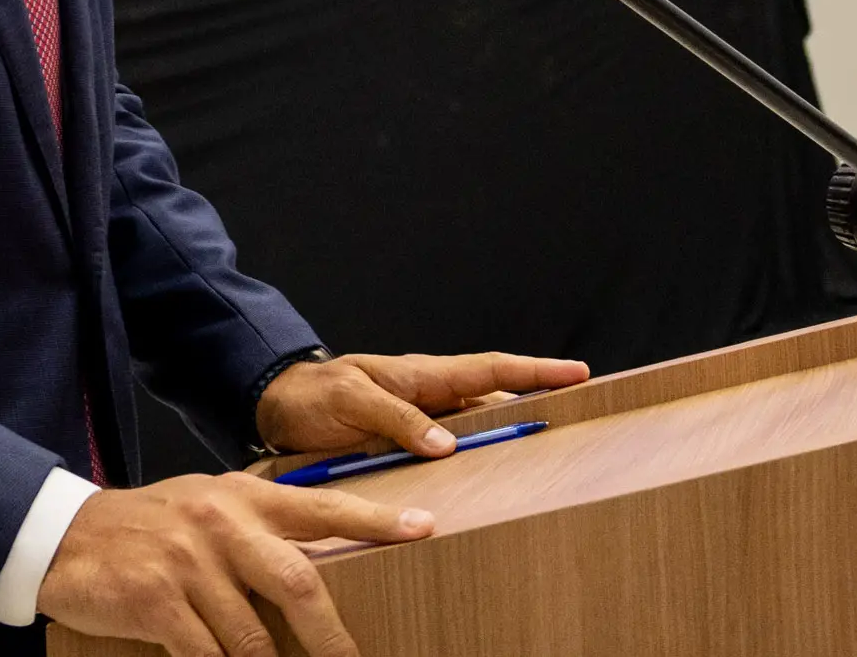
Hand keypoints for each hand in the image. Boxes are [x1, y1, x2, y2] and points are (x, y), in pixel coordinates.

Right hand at [36, 473, 432, 656]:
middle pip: (299, 579)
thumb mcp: (206, 509)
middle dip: (334, 636)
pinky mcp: (157, 598)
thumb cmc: (147, 529)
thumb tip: (315, 574)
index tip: (425, 527)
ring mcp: (188, 560)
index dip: (375, 518)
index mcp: (241, 496)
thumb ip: (256, 529)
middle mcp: (220, 521)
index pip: (321, 505)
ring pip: (253, 636)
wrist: (66, 537)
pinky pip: (207, 655)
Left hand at [254, 351, 590, 461]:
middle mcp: (429, 398)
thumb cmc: (312, 396)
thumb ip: (397, 418)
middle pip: (495, 401)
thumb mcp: (351, 399)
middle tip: (580, 422)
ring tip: (546, 458)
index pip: (489, 370)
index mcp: (422, 376)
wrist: (277, 409)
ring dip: (509, 439)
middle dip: (537, 405)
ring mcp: (420, 424)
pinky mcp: (407, 449)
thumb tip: (448, 444)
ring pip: (478, 430)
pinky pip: (452, 456)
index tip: (577, 373)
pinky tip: (490, 487)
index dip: (534, 372)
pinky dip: (476, 465)